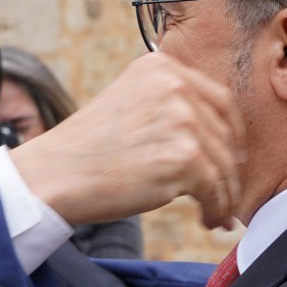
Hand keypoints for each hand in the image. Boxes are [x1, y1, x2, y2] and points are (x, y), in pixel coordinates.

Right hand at [12, 52, 244, 229]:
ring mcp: (182, 120)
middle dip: (229, 168)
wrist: (55, 174)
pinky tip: (208, 219)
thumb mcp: (130, 102)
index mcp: (162, 68)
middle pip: (225, 133)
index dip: (231, 133)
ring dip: (224, 194)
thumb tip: (219, 138)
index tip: (231, 157)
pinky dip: (217, 209)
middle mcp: (175, 85)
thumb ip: (168, 105)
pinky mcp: (184, 158)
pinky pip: (216, 190)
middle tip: (226, 192)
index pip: (219, 99)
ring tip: (216, 213)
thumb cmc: (88, 148)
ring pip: (224, 165)